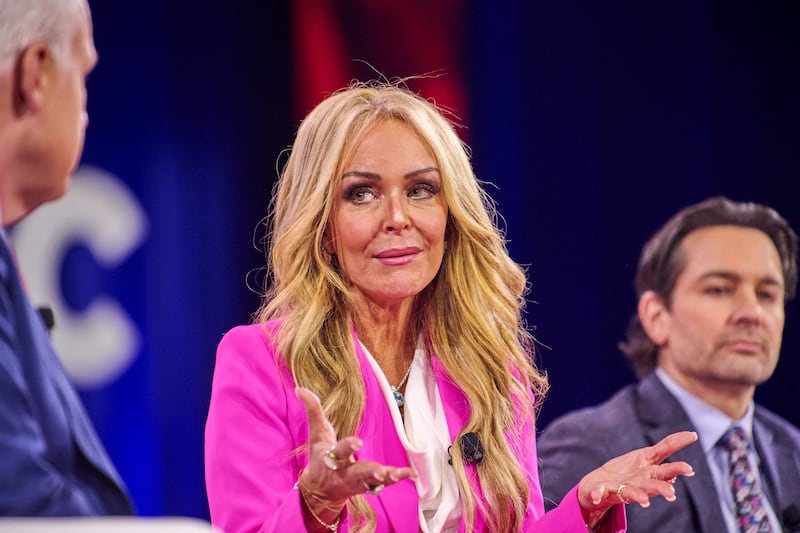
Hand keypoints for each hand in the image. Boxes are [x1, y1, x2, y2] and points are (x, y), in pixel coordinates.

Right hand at [295, 387, 415, 506]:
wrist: (321, 490)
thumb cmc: (319, 455)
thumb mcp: (316, 433)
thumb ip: (313, 410)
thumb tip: (300, 388)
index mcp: (331, 458)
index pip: (339, 451)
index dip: (348, 447)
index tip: (357, 442)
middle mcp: (345, 472)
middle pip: (357, 472)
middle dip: (368, 471)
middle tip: (379, 470)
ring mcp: (358, 482)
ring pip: (373, 481)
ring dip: (386, 478)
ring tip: (396, 473)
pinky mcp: (369, 486)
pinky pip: (384, 483)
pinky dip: (398, 478)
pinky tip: (411, 473)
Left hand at [577, 430, 696, 528]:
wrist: (599, 486)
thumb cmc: (627, 471)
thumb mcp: (646, 456)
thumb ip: (665, 448)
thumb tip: (690, 436)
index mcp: (650, 469)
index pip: (666, 461)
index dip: (677, 455)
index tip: (691, 453)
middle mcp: (640, 481)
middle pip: (654, 483)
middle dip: (662, 488)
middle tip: (672, 493)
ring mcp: (622, 487)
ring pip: (633, 493)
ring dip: (639, 496)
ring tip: (645, 502)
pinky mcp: (603, 490)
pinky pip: (600, 492)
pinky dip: (599, 494)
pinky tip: (597, 496)